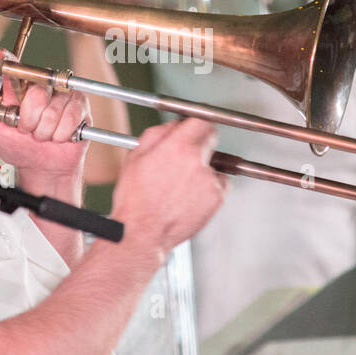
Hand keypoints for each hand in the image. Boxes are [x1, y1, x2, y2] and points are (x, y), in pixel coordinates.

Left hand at [0, 49, 89, 178]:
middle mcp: (42, 86)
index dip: (5, 59)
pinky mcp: (80, 106)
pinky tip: (57, 136)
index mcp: (21, 87)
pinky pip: (70, 117)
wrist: (41, 168)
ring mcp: (63, 95)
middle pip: (37, 93)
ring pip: (53, 110)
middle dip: (29, 120)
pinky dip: (60, 134)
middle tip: (27, 129)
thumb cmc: (19, 147)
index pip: (13, 65)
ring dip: (44, 131)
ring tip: (42, 135)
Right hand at [109, 119, 225, 264]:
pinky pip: (220, 184)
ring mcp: (210, 181)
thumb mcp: (135, 157)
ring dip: (204, 168)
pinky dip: (209, 187)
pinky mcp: (217, 198)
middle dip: (200, 143)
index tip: (195, 125)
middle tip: (187, 154)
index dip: (196, 122)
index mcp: (178, 147)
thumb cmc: (136, 199)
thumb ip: (157, 134)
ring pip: (215, 163)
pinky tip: (189, 196)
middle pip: (212, 138)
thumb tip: (173, 126)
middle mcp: (198, 162)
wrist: (143, 233)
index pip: (201, 120)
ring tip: (182, 184)